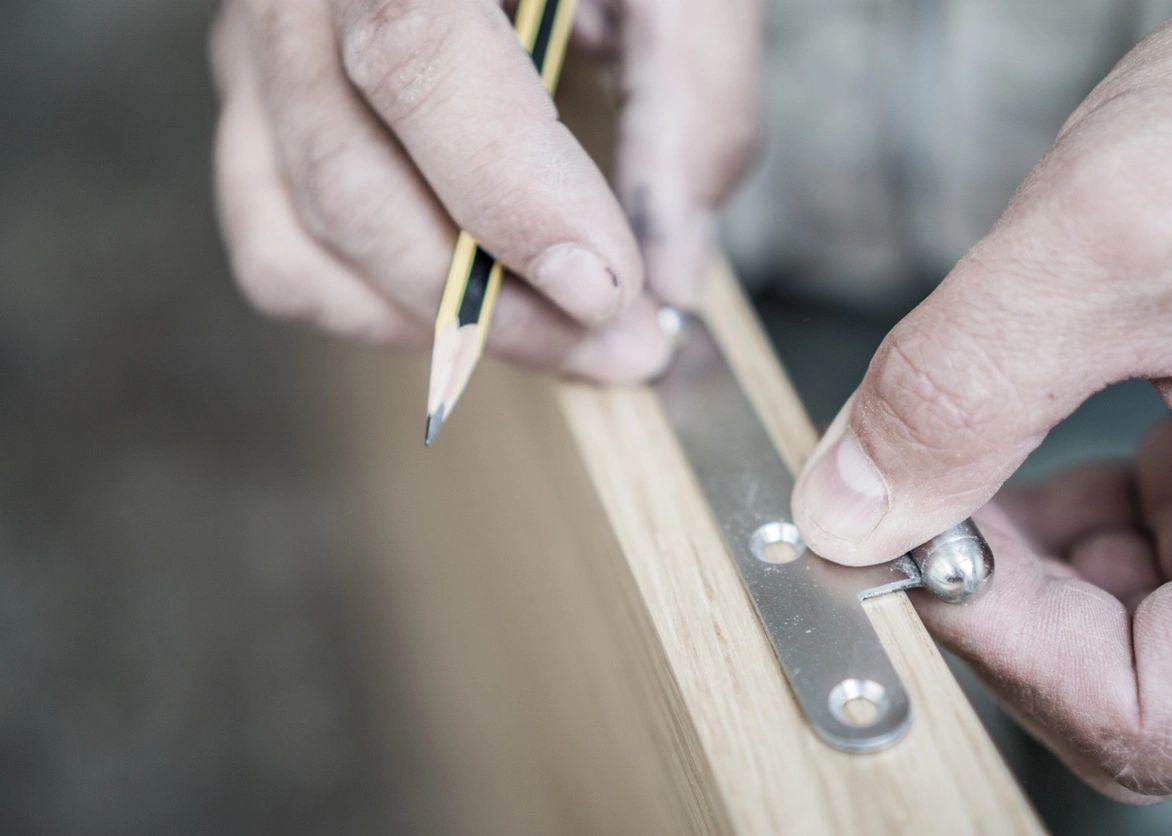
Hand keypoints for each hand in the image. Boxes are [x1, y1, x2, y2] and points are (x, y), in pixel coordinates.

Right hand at [209, 0, 757, 378]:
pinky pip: (278, 251)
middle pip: (350, 178)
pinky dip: (374, 309)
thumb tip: (670, 273)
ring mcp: (254, 52)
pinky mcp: (258, 113)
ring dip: (439, 321)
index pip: (415, 55)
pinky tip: (467, 305)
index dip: (509, 194)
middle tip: (617, 345)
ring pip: (304, 238)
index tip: (608, 291)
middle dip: (495, 302)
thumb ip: (691, 103)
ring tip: (556, 332)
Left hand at [793, 0, 1171, 800]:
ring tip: (938, 470)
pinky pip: (1115, 538)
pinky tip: (981, 451)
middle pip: (1123, 675)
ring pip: (1109, 613)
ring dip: (1001, 560)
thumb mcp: (1112, 241)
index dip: (1008, 653)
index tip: (907, 558)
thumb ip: (962, 390)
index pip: (1156, 710)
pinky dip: (1027, 511)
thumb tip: (846, 514)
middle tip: (904, 512)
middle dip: (993, 603)